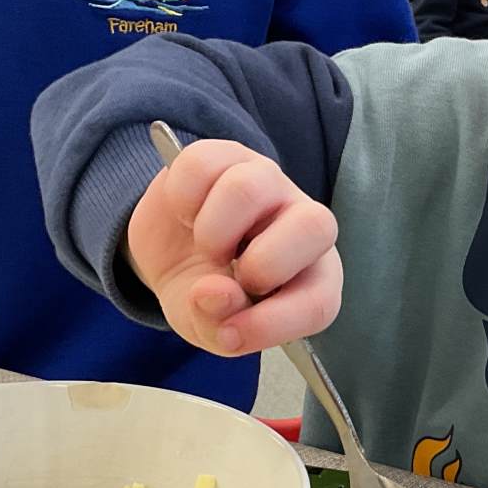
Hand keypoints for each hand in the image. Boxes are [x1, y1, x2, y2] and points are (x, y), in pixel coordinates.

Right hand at [125, 138, 341, 356]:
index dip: (274, 323)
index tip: (230, 333)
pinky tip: (187, 215)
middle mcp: (302, 224)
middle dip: (263, 263)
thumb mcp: (209, 326)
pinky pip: (202, 165)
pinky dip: (181, 199)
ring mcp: (269, 182)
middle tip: (230, 276)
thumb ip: (217, 326)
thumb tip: (217, 296)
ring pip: (249, 188)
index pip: (320, 302)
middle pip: (317, 225)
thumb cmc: (206, 293)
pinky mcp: (227, 155)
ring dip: (212, 231)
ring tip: (206, 246)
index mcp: (312, 279)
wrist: (167, 251)